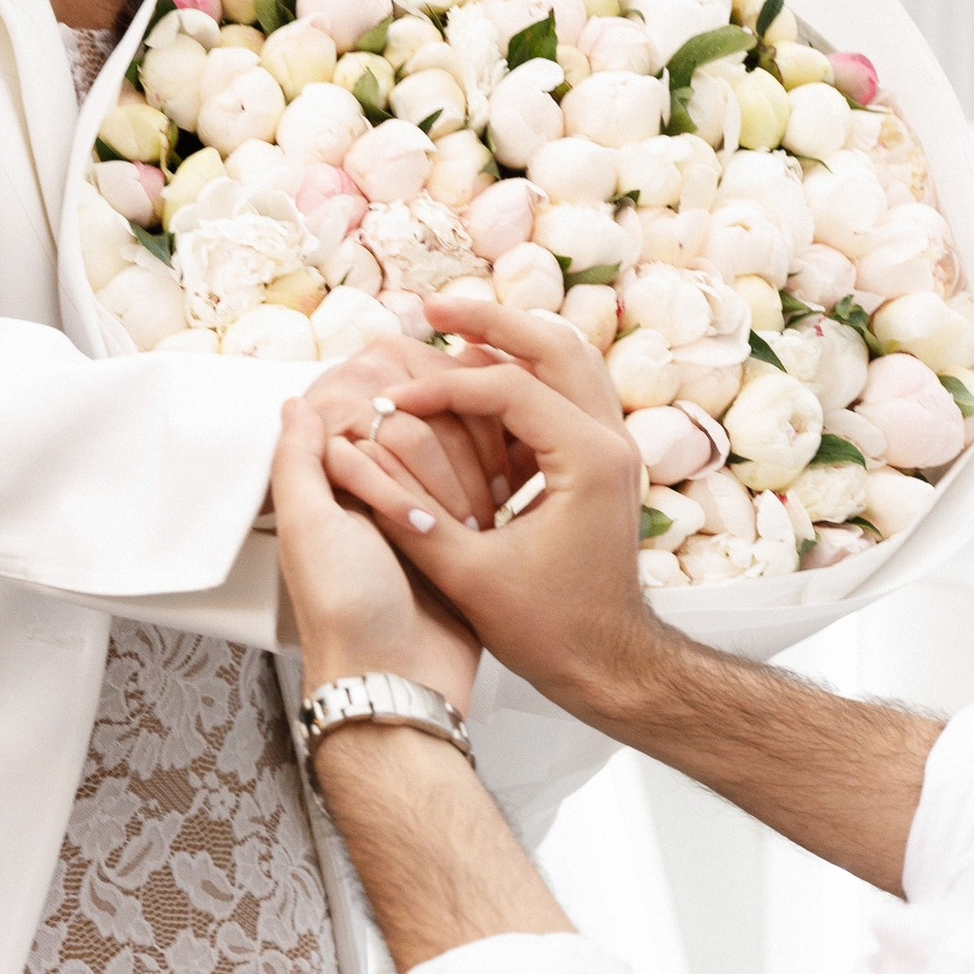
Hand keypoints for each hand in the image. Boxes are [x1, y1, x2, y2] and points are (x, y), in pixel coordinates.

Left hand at [272, 394, 481, 711]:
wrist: (398, 679)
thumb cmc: (345, 612)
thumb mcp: (308, 527)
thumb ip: (297, 460)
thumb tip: (293, 403)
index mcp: (335, 489)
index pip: (374, 420)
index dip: (393, 437)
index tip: (401, 478)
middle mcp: (376, 498)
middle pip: (423, 432)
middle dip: (435, 467)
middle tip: (430, 520)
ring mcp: (422, 517)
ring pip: (457, 455)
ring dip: (465, 481)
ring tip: (465, 521)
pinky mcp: (461, 539)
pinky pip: (481, 490)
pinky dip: (490, 493)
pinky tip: (496, 509)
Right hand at [311, 297, 667, 728]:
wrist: (608, 664)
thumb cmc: (549, 631)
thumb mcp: (469, 578)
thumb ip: (413, 519)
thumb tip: (359, 466)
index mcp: (588, 461)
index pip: (506, 389)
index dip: (439, 389)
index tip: (390, 402)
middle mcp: (611, 442)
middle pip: (554, 346)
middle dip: (490, 323)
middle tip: (431, 309)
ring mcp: (614, 449)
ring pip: (568, 362)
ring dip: (512, 342)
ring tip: (452, 331)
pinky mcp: (604, 464)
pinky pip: (568, 394)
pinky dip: (525, 375)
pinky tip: (478, 383)